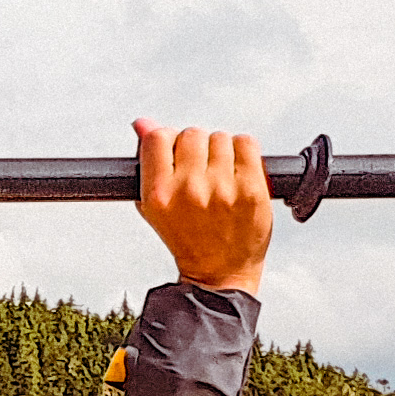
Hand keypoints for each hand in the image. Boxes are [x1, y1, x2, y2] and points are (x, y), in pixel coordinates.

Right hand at [132, 120, 269, 294]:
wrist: (220, 271)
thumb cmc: (188, 238)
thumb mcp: (154, 206)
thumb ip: (147, 163)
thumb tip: (142, 124)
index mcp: (160, 195)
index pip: (158, 138)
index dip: (168, 141)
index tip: (175, 154)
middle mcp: (190, 190)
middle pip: (192, 134)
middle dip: (196, 148)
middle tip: (200, 171)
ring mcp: (223, 189)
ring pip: (220, 137)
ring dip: (221, 151)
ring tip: (220, 177)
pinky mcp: (252, 188)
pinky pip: (246, 143)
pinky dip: (244, 153)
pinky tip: (237, 173)